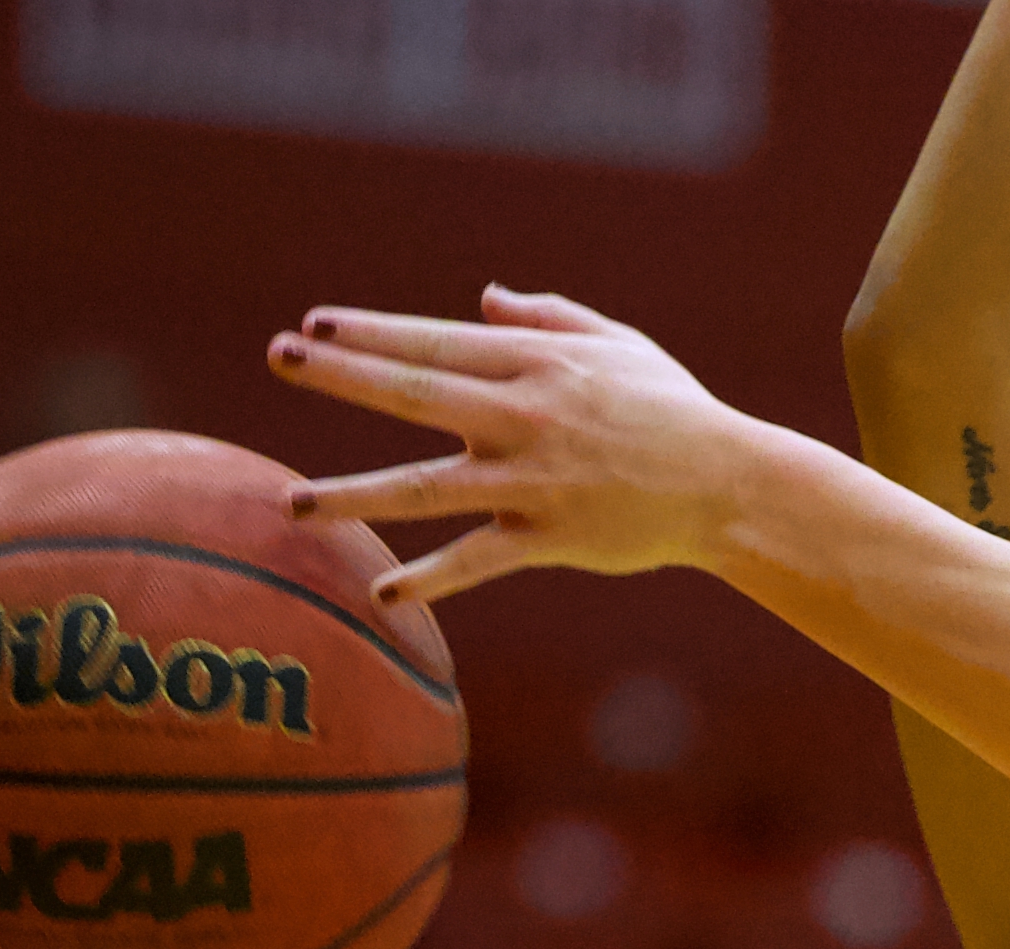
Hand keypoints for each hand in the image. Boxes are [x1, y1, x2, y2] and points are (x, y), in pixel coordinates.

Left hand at [270, 290, 764, 598]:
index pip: (436, 341)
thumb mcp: (618, 345)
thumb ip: (548, 316)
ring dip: (354, 493)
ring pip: (425, 486)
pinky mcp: (549, 536)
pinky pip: (476, 559)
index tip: (315, 324)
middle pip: (416, 393)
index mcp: (539, 363)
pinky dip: (429, 576)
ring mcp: (533, 480)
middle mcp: (526, 416)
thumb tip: (481, 297)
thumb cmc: (673, 410)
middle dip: (342, 376)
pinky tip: (380, 590)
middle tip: (279, 357)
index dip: (372, 332)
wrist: (730, 485)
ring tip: (293, 500)